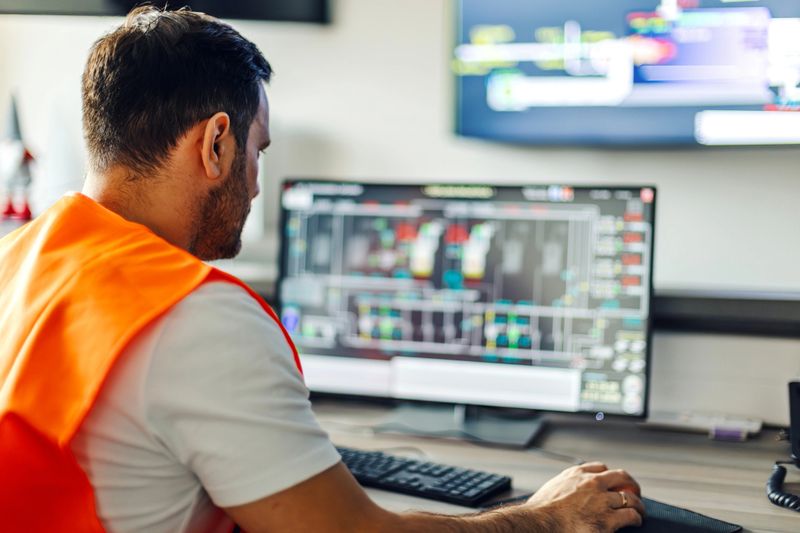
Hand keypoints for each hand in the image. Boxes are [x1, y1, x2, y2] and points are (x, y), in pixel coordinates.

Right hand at [522, 462, 644, 531]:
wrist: (540, 524)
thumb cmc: (540, 511)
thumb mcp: (552, 488)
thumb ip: (565, 486)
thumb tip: (567, 493)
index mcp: (576, 474)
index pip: (600, 468)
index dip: (609, 475)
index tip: (612, 482)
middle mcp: (592, 483)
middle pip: (621, 477)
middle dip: (631, 484)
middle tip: (635, 491)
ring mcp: (601, 501)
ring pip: (630, 497)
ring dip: (638, 504)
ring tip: (640, 510)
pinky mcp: (607, 519)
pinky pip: (630, 515)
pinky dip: (636, 518)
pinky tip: (636, 521)